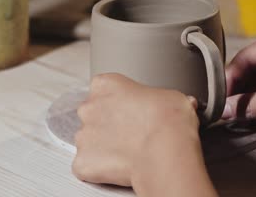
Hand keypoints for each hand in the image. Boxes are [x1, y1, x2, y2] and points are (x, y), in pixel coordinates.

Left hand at [72, 73, 199, 185]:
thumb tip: (172, 106)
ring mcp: (83, 136)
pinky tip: (121, 168)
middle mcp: (89, 108)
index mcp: (106, 84)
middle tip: (132, 133)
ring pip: (88, 142)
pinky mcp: (83, 162)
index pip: (103, 88)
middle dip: (107, 124)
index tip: (131, 110)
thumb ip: (161, 99)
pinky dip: (100, 170)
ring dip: (104, 147)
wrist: (166, 150)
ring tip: (130, 153)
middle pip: (92, 115)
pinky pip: (88, 166)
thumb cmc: (170, 121)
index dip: (118, 102)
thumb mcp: (172, 97)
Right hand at [223, 25, 255, 138]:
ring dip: (247, 95)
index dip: (229, 78)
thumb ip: (247, 105)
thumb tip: (222, 110)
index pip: (245, 57)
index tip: (217, 96)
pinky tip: (248, 111)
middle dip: (237, 88)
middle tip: (222, 106)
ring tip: (232, 111)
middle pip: (251, 66)